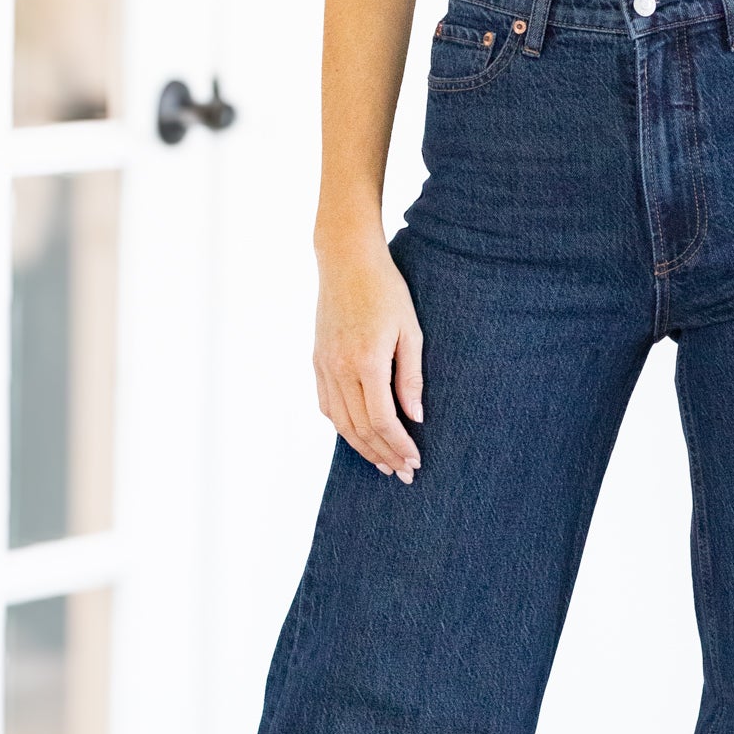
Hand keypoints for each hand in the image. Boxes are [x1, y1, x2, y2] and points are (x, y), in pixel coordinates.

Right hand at [313, 235, 423, 480]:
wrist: (347, 261)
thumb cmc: (386, 290)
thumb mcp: (410, 331)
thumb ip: (411, 377)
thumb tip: (415, 417)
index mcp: (366, 362)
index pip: (382, 420)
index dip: (399, 445)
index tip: (415, 461)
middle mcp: (340, 369)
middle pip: (360, 428)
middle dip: (384, 454)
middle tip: (403, 472)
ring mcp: (324, 366)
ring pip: (340, 423)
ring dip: (363, 447)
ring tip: (383, 463)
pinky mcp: (317, 361)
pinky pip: (327, 405)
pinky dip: (343, 427)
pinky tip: (359, 436)